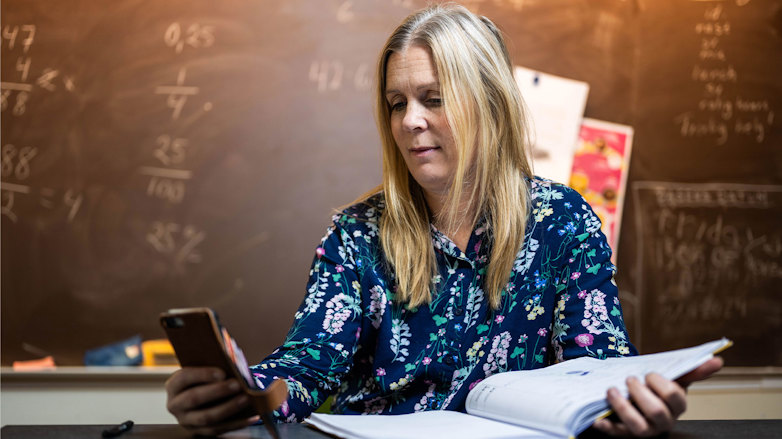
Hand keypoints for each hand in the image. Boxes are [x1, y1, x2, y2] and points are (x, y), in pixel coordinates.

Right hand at [165, 367, 258, 435]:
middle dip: (217, 391)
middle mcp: (175, 405)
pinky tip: (253, 415)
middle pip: (194, 399)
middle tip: (237, 384)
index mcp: (174, 386)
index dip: (202, 375)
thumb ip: (213, 365)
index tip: (222, 373)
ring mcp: (186, 421)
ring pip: (207, 418)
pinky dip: (237, 423)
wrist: (200, 398)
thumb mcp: (204, 370)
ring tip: (246, 399)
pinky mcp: (199, 432)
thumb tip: (232, 362)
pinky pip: (219, 430)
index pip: (184, 378)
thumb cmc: (205, 379)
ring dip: (228, 408)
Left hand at [592, 357, 722, 436]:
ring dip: (623, 407)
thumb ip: (692, 369)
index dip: (660, 383)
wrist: (634, 395)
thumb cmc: (655, 386)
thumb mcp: (672, 376)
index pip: (674, 397)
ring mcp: (645, 430)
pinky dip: (607, 426)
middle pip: (657, 412)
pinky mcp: (625, 434)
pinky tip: (598, 420)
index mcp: (677, 407)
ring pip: (638, 426)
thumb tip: (717, 360)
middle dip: (641, 393)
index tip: (648, 373)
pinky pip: (617, 433)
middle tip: (629, 379)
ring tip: (611, 390)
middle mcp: (663, 422)